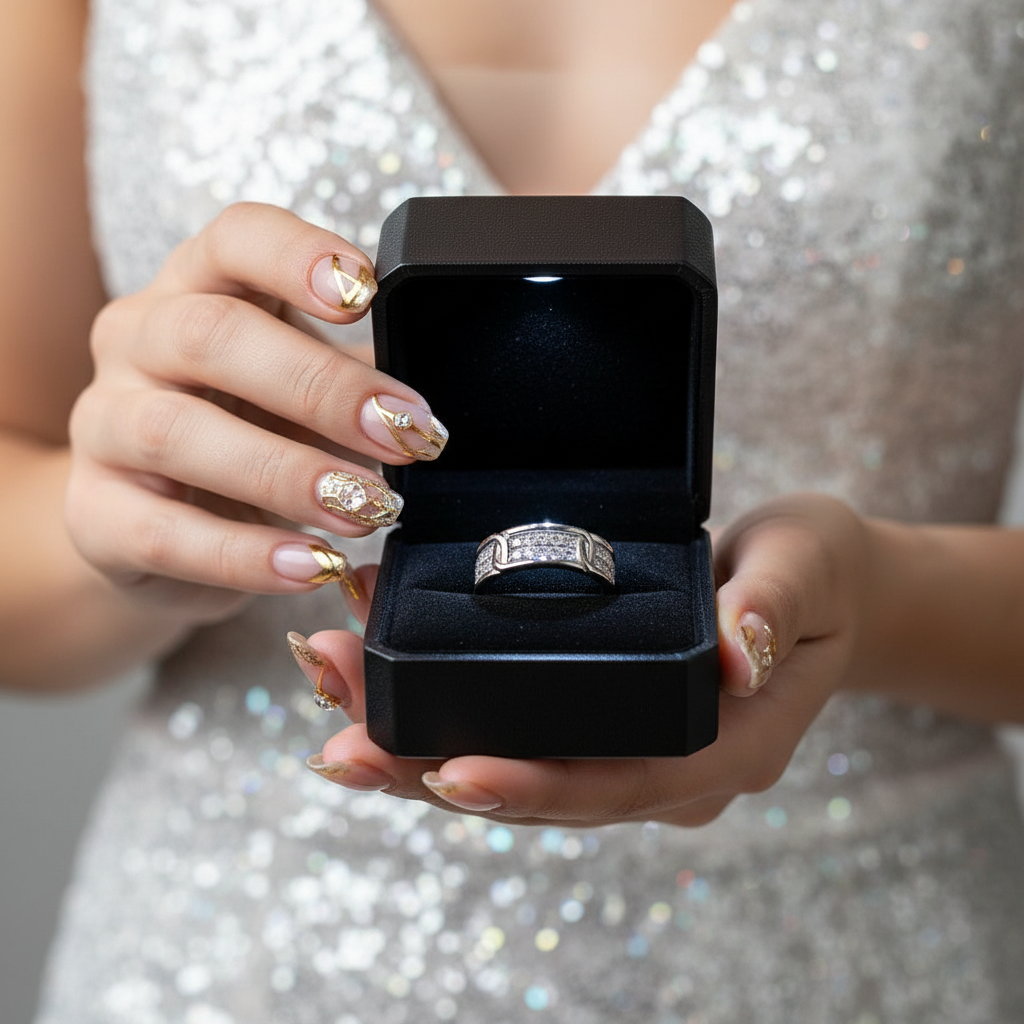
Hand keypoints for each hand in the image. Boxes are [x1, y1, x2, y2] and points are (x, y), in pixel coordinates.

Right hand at [66, 202, 446, 624]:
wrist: (160, 528)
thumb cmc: (249, 435)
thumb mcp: (303, 394)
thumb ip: (354, 386)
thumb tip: (421, 416)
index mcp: (199, 288)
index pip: (236, 238)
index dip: (298, 255)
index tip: (367, 291)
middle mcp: (138, 340)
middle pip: (211, 335)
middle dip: (321, 387)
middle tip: (403, 433)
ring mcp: (104, 424)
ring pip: (177, 433)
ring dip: (287, 473)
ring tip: (366, 509)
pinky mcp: (94, 512)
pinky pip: (163, 533)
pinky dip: (246, 554)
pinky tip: (310, 565)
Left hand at [297, 494, 870, 826]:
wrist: (821, 592)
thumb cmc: (814, 577)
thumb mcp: (806, 566)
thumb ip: (774, 603)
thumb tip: (740, 649)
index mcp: (726, 746)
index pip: (621, 782)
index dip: (535, 786)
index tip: (446, 772)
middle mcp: (669, 769)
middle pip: (544, 792)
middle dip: (433, 772)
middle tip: (339, 741)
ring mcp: (633, 755)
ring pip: (517, 772)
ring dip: (419, 748)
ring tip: (332, 706)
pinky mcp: (602, 725)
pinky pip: (520, 738)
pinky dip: (446, 717)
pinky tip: (379, 685)